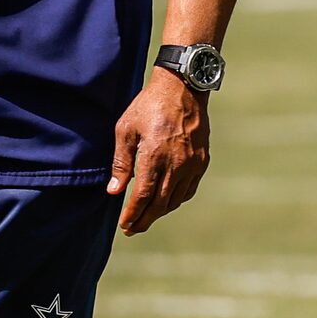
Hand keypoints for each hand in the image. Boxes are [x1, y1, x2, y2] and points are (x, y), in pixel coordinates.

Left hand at [110, 72, 209, 234]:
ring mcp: (192, 164)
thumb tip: (114, 190)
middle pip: (160, 204)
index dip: (133, 214)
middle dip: (145, 220)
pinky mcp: (202, 161)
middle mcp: (176, 164)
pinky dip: (176, 200)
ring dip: (160, 212)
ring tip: (147, 217)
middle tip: (133, 229)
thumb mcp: (126, 129)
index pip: (143, 196)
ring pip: (175, 199)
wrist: (183, 88)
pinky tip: (167, 202)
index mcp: (155, 156)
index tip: (125, 225)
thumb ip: (121, 162)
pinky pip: (189, 189)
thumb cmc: (149, 106)